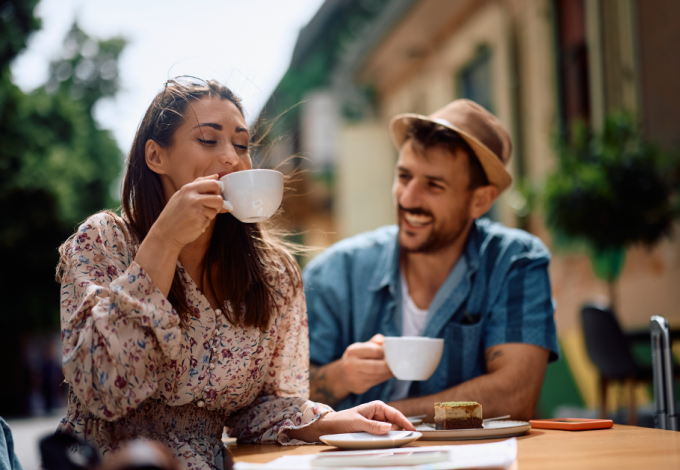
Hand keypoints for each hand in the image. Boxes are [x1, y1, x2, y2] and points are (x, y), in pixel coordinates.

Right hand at [149, 175, 226, 250]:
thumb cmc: (174, 213)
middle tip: (209, 206)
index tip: (213, 195)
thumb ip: (199, 184)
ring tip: (198, 215)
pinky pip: (210, 220)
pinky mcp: (200, 222)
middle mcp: (192, 198)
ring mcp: (196, 210)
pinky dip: (205, 222)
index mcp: (188, 188)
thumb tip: (216, 176)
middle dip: (217, 203)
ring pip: (216, 210)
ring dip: (210, 214)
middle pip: (218, 198)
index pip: (213, 183)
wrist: (165, 233)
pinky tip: (194, 222)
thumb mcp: (182, 194)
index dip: (217, 190)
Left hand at [288, 401, 414, 441]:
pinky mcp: (375, 430)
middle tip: (405, 439)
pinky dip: (387, 439)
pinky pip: (384, 435)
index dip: (406, 422)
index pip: (395, 414)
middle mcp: (379, 413)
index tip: (413, 430)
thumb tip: (388, 428)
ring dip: (394, 436)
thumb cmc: (343, 420)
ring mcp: (378, 422)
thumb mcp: (357, 422)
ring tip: (397, 441)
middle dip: (400, 430)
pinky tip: (388, 443)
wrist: (332, 426)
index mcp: (377, 407)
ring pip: (391, 430)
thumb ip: (372, 425)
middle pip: (396, 423)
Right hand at [339, 334, 393, 394]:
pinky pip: (376, 382)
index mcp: (353, 351)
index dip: (385, 352)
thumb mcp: (360, 347)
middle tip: (398, 363)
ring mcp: (355, 377)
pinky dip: (385, 377)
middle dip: (389, 366)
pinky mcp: (359, 387)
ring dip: (389, 373)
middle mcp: (351, 365)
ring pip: (377, 376)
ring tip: (396, 369)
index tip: (393, 352)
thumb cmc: (355, 359)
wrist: (342, 376)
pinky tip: (389, 374)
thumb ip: (373, 342)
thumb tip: (384, 340)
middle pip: (375, 367)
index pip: (374, 351)